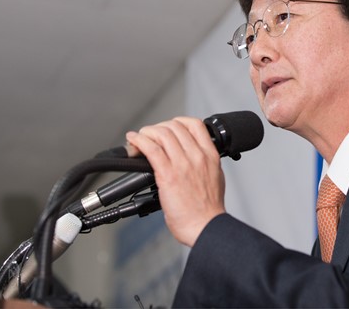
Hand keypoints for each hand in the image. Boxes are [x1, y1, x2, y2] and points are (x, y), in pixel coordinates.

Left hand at [125, 117, 225, 246]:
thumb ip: (205, 164)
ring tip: (139, 138)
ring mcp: (183, 164)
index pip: (195, 125)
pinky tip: (133, 140)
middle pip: (175, 127)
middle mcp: (197, 156)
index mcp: (210, 156)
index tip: (169, 127)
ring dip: (147, 132)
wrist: (206, 226)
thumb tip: (194, 156)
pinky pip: (151, 149)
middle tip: (150, 136)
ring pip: (162, 134)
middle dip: (159, 127)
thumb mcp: (215, 178)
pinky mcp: (168, 175)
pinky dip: (139, 140)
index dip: (178, 122)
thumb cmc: (208, 209)